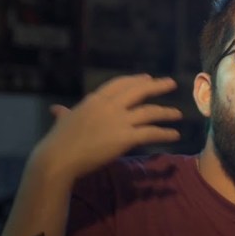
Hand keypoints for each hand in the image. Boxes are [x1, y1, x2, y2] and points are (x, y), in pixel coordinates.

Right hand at [34, 74, 182, 181]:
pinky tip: (175, 135)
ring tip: (178, 114)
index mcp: (95, 100)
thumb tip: (56, 109)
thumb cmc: (58, 142)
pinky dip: (165, 133)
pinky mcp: (125, 138)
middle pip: (138, 91)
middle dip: (157, 86)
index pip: (120, 84)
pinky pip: (151, 133)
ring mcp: (118, 121)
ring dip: (166, 112)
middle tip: (170, 83)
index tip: (147, 77)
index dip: (135, 80)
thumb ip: (65, 113)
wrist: (59, 158)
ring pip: (149, 112)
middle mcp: (109, 106)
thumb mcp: (63, 121)